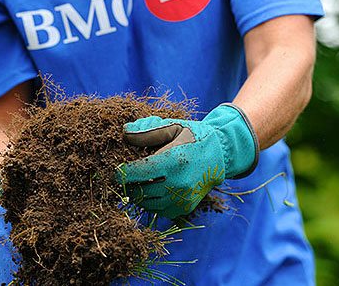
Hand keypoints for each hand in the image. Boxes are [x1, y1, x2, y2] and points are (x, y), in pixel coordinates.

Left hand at [117, 103, 258, 218]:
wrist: (221, 154)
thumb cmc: (193, 137)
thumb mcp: (172, 127)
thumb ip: (147, 131)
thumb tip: (125, 133)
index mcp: (173, 161)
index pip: (135, 173)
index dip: (121, 172)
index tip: (117, 169)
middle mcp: (178, 184)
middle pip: (138, 191)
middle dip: (129, 184)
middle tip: (129, 174)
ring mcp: (182, 199)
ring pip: (146, 203)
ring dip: (139, 193)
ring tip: (142, 180)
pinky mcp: (184, 208)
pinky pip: (158, 210)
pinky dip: (152, 201)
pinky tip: (155, 188)